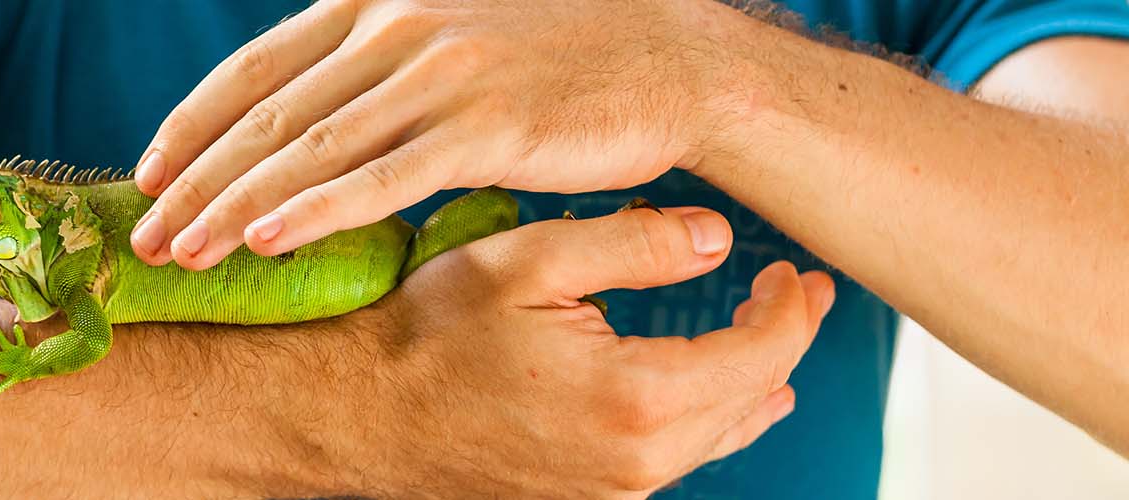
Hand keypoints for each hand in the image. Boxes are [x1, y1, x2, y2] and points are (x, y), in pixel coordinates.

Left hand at [129, 0, 740, 268]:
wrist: (675, 60)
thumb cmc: (563, 54)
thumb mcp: (456, 26)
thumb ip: (381, 51)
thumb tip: (315, 98)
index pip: (261, 65)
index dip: (196, 122)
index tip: (150, 172)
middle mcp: (400, 26)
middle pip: (271, 113)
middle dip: (197, 178)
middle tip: (145, 233)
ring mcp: (442, 74)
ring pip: (313, 150)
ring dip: (236, 205)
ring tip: (185, 253)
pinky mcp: (487, 125)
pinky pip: (382, 177)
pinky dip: (316, 210)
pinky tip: (265, 241)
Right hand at [349, 206, 833, 497]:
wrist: (358, 414)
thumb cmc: (432, 333)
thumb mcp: (533, 260)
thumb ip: (636, 244)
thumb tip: (717, 238)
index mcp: (636, 399)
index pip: (760, 355)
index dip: (792, 311)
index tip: (798, 274)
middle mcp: (635, 464)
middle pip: (749, 401)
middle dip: (783, 342)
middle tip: (799, 296)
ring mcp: (609, 493)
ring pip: (714, 438)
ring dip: (751, 384)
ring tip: (773, 341)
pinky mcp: (582, 499)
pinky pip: (671, 462)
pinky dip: (707, 421)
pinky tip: (716, 401)